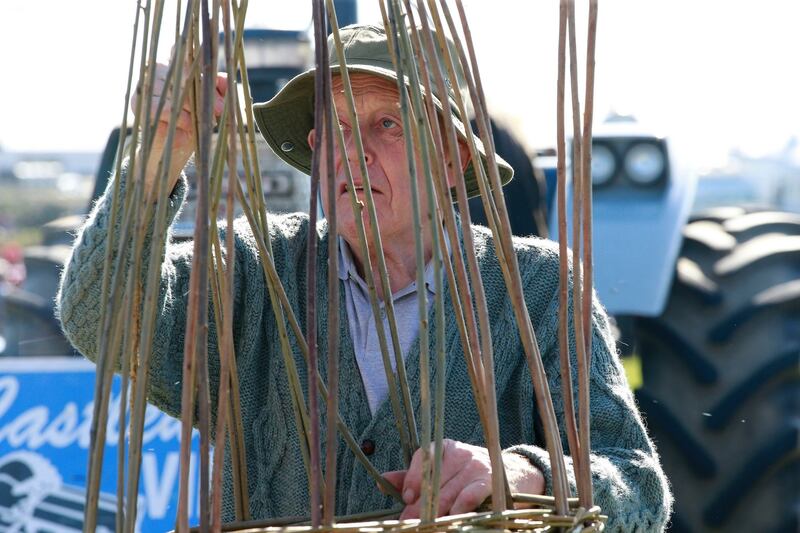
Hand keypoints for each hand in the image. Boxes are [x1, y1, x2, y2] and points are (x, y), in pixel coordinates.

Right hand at [131, 56, 227, 197]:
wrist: (173, 150)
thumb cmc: (195, 122)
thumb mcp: (213, 105)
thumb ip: (222, 90)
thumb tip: (228, 84)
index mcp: (176, 64)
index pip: (182, 50)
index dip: (196, 55)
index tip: (211, 64)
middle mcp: (158, 69)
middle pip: (185, 75)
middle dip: (206, 95)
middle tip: (220, 111)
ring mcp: (146, 85)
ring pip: (173, 91)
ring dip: (191, 111)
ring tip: (197, 124)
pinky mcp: (138, 104)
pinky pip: (159, 109)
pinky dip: (177, 120)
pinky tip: (185, 130)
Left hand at [381, 439, 544, 519]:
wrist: (516, 473)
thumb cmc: (471, 474)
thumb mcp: (443, 470)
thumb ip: (414, 475)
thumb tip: (383, 481)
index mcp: (445, 447)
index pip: (424, 456)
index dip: (413, 476)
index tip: (406, 496)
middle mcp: (460, 452)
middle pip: (434, 479)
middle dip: (420, 505)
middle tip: (408, 523)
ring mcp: (476, 465)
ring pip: (450, 491)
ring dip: (437, 512)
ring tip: (427, 526)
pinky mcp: (491, 480)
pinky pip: (470, 496)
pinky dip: (459, 509)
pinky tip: (452, 519)